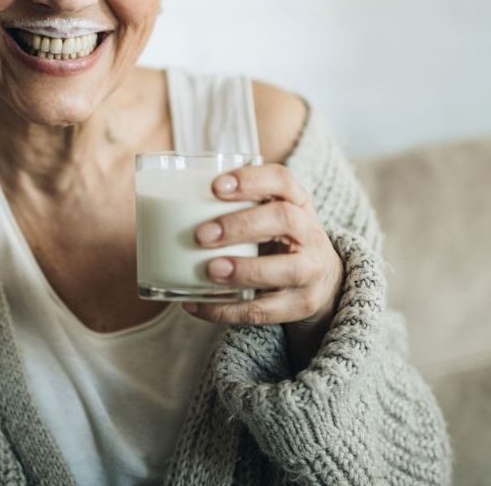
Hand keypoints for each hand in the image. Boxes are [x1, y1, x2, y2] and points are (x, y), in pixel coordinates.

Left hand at [183, 164, 343, 350]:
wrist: (323, 282)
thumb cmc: (279, 240)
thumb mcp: (270, 216)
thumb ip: (237, 207)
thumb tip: (167, 204)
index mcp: (297, 202)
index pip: (282, 180)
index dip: (251, 180)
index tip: (215, 186)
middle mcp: (310, 233)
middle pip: (284, 219)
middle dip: (241, 225)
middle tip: (201, 234)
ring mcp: (311, 271)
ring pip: (286, 269)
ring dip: (244, 270)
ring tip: (209, 270)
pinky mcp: (301, 305)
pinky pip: (265, 310)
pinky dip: (227, 309)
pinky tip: (196, 304)